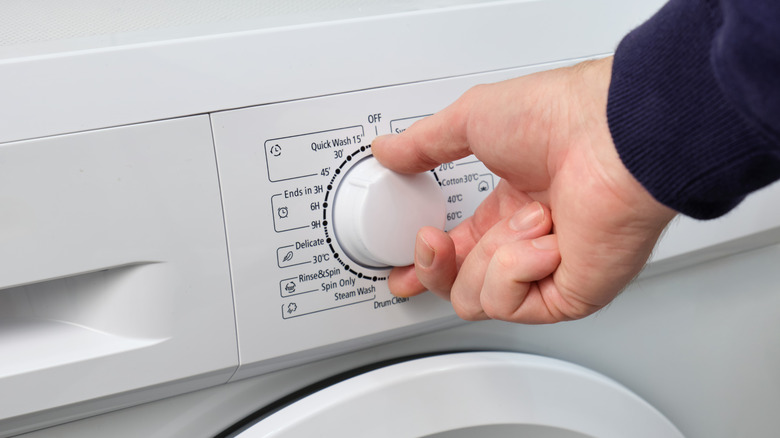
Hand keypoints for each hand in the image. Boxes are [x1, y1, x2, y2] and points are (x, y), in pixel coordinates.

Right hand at [372, 57, 675, 323]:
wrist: (613, 135)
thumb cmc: (559, 117)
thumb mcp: (471, 119)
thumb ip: (423, 144)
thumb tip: (387, 152)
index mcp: (508, 208)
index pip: (460, 252)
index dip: (427, 267)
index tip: (402, 276)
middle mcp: (527, 244)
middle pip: (460, 287)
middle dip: (436, 267)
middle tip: (434, 240)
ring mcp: (548, 271)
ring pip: (478, 298)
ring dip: (493, 252)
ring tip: (533, 215)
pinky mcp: (567, 295)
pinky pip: (510, 303)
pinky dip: (518, 266)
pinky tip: (548, 238)